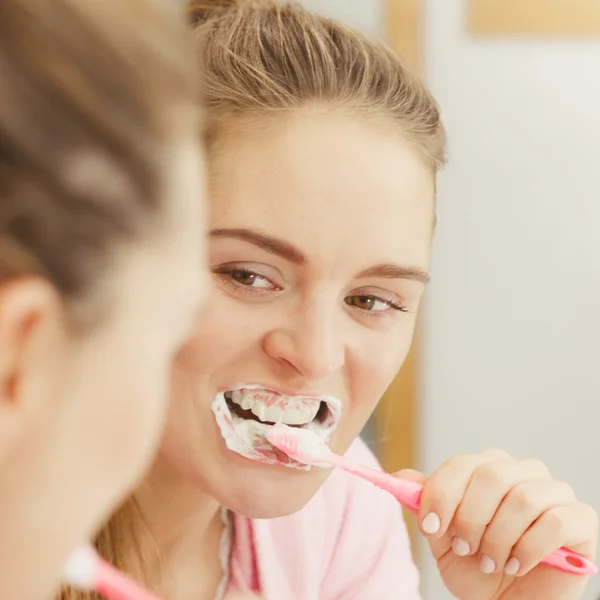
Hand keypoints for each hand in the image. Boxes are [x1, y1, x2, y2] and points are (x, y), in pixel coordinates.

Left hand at [396, 449, 597, 599]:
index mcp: (489, 467)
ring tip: (490, 562)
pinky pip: (554, 522)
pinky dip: (528, 548)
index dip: (442, 495)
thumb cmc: (475, 567)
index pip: (462, 464)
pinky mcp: (580, 520)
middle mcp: (523, 471)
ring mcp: (554, 493)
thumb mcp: (441, 536)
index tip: (430, 527)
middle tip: (464, 548)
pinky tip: (516, 565)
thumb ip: (424, 503)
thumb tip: (401, 476)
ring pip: (523, 499)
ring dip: (498, 537)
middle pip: (492, 475)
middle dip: (470, 518)